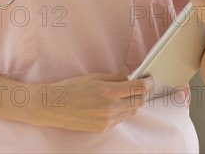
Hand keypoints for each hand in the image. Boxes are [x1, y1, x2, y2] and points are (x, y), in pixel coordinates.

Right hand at [30, 72, 153, 131]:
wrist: (54, 106)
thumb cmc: (72, 87)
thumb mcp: (95, 77)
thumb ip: (115, 78)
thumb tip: (129, 76)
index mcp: (109, 91)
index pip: (139, 88)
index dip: (148, 82)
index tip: (149, 78)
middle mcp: (110, 107)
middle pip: (140, 101)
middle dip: (144, 92)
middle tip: (143, 84)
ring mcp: (107, 120)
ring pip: (132, 111)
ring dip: (135, 101)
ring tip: (129, 92)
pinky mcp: (103, 128)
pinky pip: (121, 119)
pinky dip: (124, 110)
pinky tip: (118, 102)